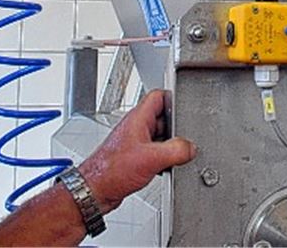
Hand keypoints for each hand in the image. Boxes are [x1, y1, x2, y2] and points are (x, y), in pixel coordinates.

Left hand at [77, 89, 195, 213]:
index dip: (173, 98)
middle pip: (163, 118)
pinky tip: (162, 168)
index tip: (185, 108)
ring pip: (160, 137)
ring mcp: (135, 141)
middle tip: (181, 140)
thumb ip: (176, 150)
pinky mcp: (135, 156)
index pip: (159, 96)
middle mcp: (136, 127)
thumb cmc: (111, 170)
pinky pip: (155, 151)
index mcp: (138, 118)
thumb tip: (190, 147)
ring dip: (168, 146)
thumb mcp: (152, 158)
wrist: (96, 190)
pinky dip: (162, 158)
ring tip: (170, 157)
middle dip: (175, 129)